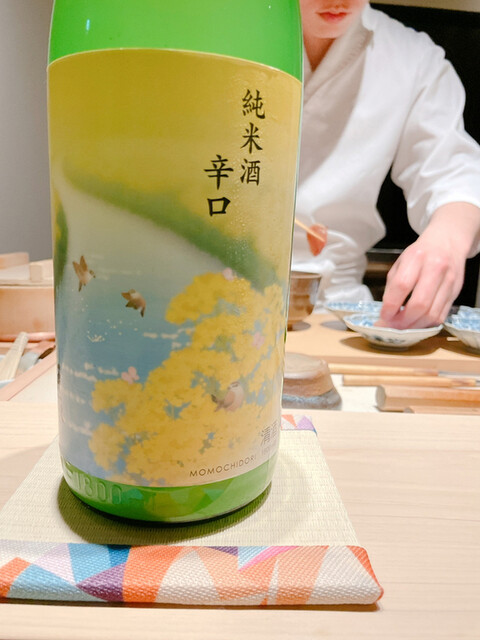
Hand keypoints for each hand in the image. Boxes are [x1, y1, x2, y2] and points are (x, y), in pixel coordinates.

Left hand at [379, 203, 479, 328]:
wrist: (447, 242)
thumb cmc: (420, 254)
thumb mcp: (400, 263)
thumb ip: (392, 287)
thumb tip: (386, 314)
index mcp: (416, 257)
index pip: (401, 286)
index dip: (390, 306)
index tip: (383, 316)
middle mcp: (435, 268)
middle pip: (419, 304)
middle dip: (402, 321)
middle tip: (392, 326)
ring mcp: (449, 281)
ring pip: (432, 314)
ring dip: (414, 326)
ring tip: (402, 326)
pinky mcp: (456, 292)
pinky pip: (441, 316)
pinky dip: (426, 324)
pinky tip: (416, 322)